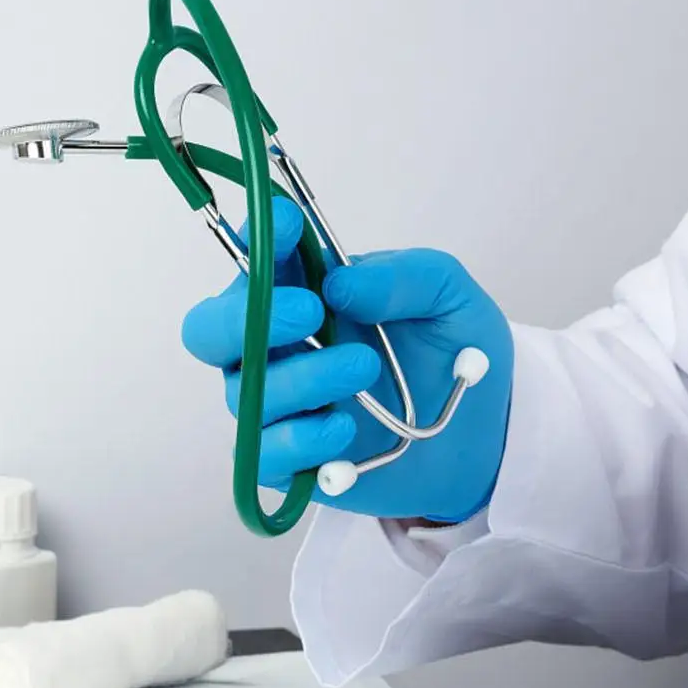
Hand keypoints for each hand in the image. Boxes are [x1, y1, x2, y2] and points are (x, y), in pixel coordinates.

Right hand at [179, 197, 514, 523]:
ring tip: (366, 368)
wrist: (480, 436)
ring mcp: (274, 406)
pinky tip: (345, 427)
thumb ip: (404, 278)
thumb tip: (341, 284)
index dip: (256, 240)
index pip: (252, 260)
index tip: (288, 227)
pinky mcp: (287, 460)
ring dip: (304, 378)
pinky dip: (303, 440)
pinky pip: (264, 454)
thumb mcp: (449, 298)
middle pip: (207, 332)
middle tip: (310, 314)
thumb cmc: (451, 355)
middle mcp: (272, 347)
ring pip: (245, 392)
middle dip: (243, 319)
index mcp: (299, 292)